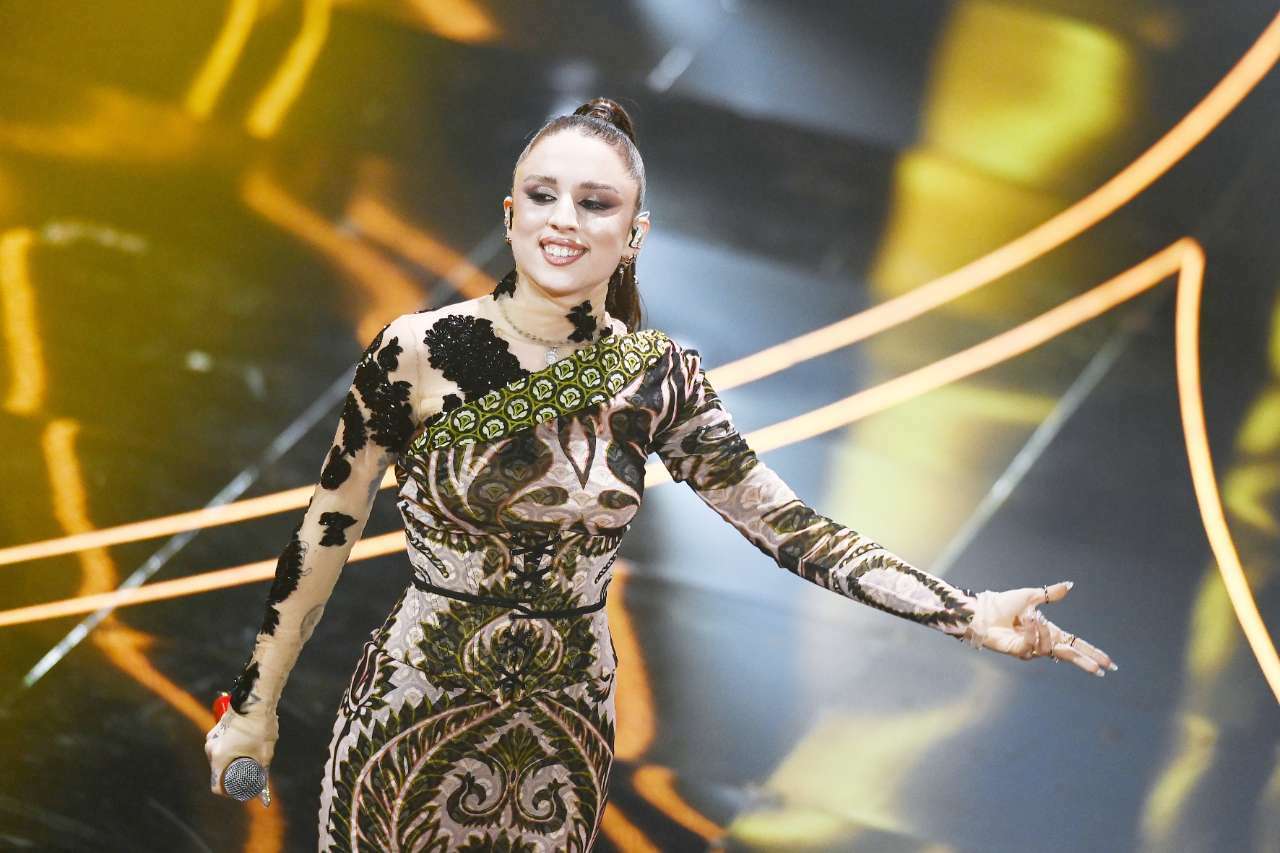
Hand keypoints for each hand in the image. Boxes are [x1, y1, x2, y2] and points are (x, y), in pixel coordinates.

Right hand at [204, 705, 278, 805]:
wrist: (256, 700)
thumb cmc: (259, 726)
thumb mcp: (264, 753)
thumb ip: (262, 772)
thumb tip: (262, 786)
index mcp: (218, 757)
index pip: (217, 786)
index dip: (229, 793)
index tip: (241, 791)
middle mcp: (210, 748)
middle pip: (219, 771)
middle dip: (233, 776)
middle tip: (249, 776)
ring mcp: (212, 737)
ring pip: (221, 758)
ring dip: (233, 761)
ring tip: (251, 759)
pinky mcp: (217, 729)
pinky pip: (223, 746)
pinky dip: (232, 750)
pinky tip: (247, 746)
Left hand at [964, 582, 1117, 676]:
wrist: (982, 611)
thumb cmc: (1002, 604)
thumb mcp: (1031, 596)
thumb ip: (1051, 594)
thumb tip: (1070, 585)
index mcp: (1049, 631)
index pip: (1075, 644)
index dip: (1091, 653)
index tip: (1109, 663)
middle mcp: (1042, 642)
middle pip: (1069, 656)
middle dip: (1084, 662)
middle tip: (1100, 669)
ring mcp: (1031, 649)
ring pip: (1049, 648)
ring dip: (1043, 632)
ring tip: (1032, 616)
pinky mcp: (1019, 652)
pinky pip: (1032, 646)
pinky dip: (1031, 632)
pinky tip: (1025, 621)